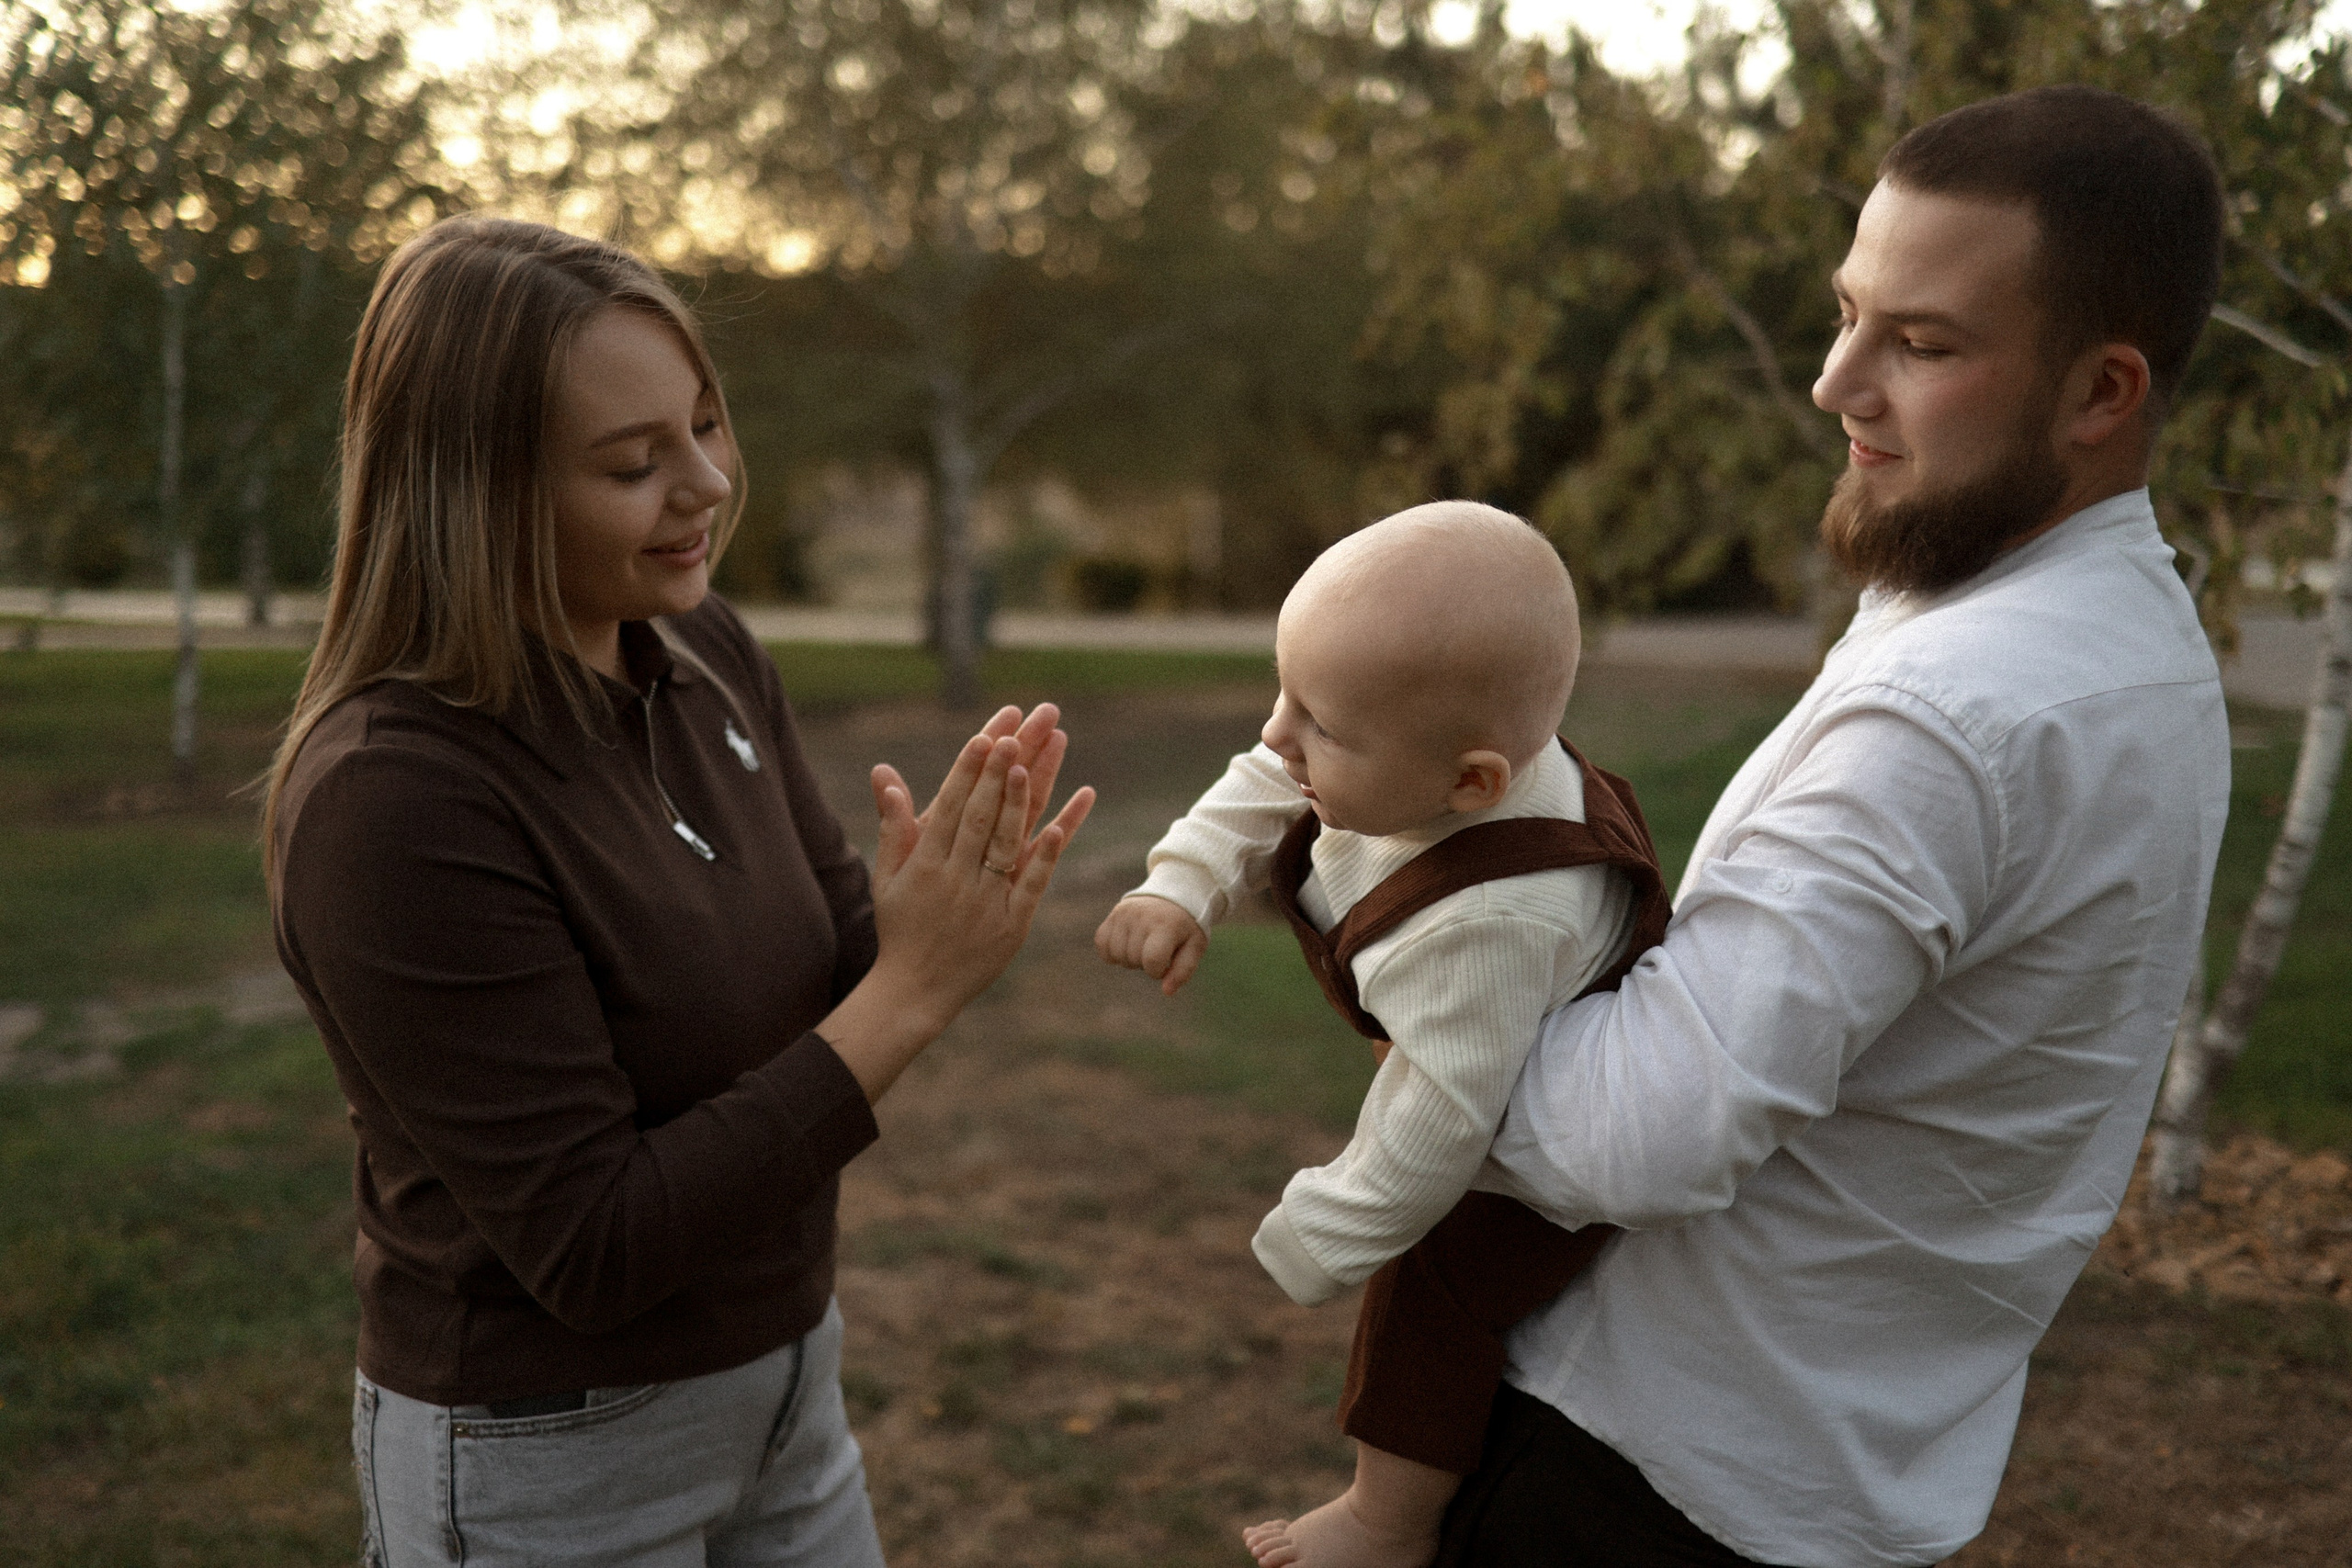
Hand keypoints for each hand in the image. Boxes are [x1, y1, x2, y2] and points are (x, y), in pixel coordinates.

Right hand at [823, 720, 1093, 1102]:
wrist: (916, 991)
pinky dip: (1047, 852)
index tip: (985, 735)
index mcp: (924, 863)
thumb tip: (884, 773)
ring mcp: (985, 900)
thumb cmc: (901, 926)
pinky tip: (1062, 822)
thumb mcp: (887, 876)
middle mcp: (955, 877)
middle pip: (982, 814)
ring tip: (1040, 757)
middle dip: (1002, 769)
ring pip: (1008, 840)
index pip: (949, 806)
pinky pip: (1032, 882)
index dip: (968, 769)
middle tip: (1022, 728)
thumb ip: (894, 824)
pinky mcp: (1012, 922)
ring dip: (1025, 798)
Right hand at [1095, 895, 1207, 995]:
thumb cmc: (1186, 926)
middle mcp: (1142, 917)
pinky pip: (1101, 944)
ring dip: (1129, 958)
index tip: (1166, 962)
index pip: (1152, 961)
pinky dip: (1112, 951)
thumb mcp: (1194, 946)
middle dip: (1145, 963)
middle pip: (1132, 959)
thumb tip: (1166, 992)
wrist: (1174, 893)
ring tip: (1143, 945)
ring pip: (1116, 955)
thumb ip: (1183, 970)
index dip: (1158, 971)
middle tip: (1157, 948)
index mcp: (1166, 925)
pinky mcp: (1113, 914)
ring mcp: (1124, 914)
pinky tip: (1128, 944)